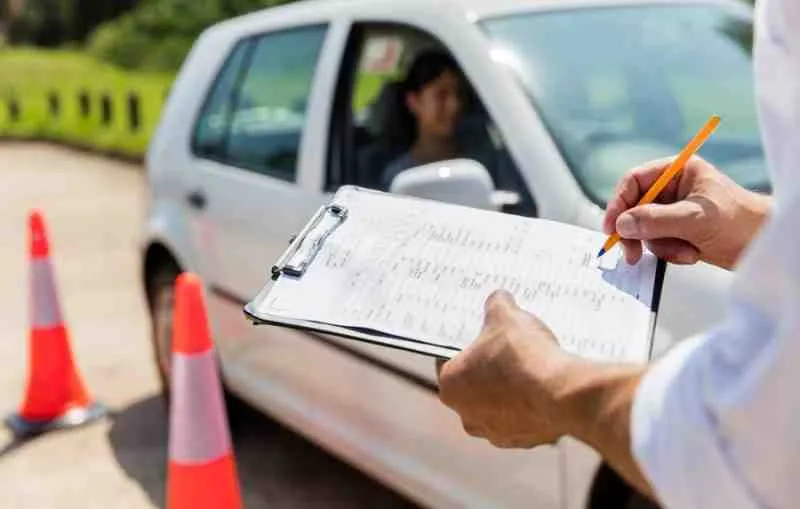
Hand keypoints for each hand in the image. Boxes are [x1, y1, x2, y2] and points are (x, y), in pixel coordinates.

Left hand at [437, 290, 575, 447]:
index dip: (464, 345)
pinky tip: (544, 386)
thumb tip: (498, 299)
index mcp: (450, 385)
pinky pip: (523, 418)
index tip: (480, 335)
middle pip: (473, 384)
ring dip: (509, 390)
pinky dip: (530, 405)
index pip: (447, 360)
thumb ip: (496, 305)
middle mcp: (466, 414)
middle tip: (506, 349)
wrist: (562, 393)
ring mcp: (495, 432)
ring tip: (529, 367)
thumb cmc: (523, 356)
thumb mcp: (506, 316)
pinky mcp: (523, 441)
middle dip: (487, 368)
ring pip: (498, 405)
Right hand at [603, 156, 770, 269]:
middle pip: (634, 207)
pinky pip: (657, 242)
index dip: (619, 203)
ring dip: (659, 246)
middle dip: (636, 232)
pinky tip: (690, 254)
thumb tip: (622, 225)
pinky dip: (669, 252)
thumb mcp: (694, 219)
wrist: (764, 245)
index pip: (635, 181)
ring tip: (684, 252)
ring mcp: (674, 210)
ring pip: (644, 229)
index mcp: (678, 171)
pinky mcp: (678, 231)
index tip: (612, 228)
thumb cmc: (739, 222)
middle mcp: (673, 188)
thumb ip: (655, 220)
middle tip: (631, 254)